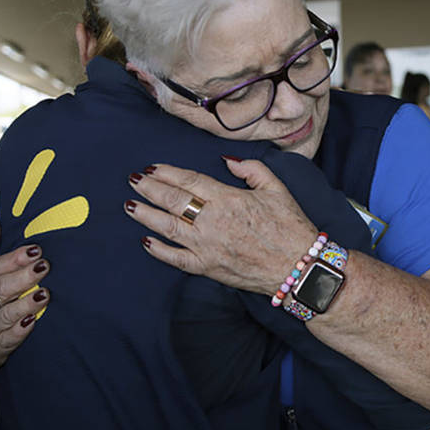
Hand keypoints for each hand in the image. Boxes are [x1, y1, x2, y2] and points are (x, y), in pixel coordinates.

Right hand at [0, 217, 50, 369]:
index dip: (16, 258)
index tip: (36, 249)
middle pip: (1, 288)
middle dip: (24, 277)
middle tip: (44, 266)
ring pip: (6, 314)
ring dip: (26, 304)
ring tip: (44, 294)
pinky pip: (7, 340)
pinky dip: (19, 332)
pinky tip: (32, 322)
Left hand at [124, 158, 317, 294]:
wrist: (299, 267)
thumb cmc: (290, 227)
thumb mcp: (276, 189)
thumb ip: (251, 169)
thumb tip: (228, 162)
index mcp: (228, 199)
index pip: (189, 181)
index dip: (168, 173)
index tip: (153, 167)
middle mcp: (212, 221)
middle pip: (172, 200)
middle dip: (150, 188)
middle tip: (134, 180)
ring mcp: (207, 246)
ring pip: (168, 227)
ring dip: (146, 215)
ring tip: (130, 205)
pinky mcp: (208, 267)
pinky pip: (176, 258)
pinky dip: (159, 250)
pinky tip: (146, 241)